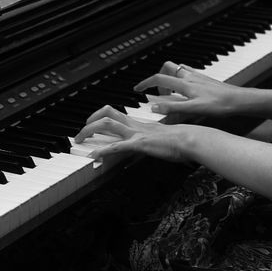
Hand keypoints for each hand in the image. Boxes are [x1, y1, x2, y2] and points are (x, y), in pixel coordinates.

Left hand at [74, 105, 211, 162]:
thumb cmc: (182, 140)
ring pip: (107, 124)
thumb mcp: (163, 139)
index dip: (101, 117)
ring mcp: (136, 134)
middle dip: (90, 121)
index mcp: (140, 124)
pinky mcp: (139, 144)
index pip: (116, 114)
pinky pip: (117, 146)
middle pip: (107, 114)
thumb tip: (152, 144)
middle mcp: (135, 126)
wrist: (191, 139)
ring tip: (79, 140)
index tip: (92, 124)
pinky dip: (103, 150)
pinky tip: (94, 156)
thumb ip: (154, 140)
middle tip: (81, 132)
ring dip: (89, 131)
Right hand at [134, 61, 243, 115]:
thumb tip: (154, 106)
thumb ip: (173, 108)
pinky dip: (182, 80)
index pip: (159, 78)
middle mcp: (190, 76)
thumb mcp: (194, 109)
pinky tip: (186, 92)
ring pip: (178, 70)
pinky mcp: (205, 79)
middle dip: (158, 77)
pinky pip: (188, 74)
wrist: (239, 100)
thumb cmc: (220, 105)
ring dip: (170, 78)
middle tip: (156, 91)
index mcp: (185, 84)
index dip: (145, 83)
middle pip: (167, 68)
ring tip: (170, 93)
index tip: (137, 89)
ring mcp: (198, 76)